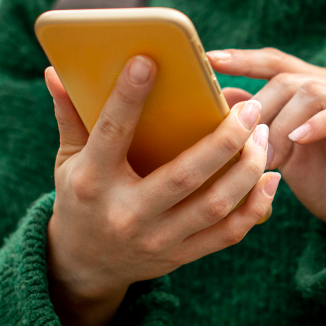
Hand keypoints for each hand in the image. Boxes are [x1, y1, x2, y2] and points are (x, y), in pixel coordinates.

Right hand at [43, 56, 279, 325]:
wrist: (83, 265)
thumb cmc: (80, 197)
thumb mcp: (67, 160)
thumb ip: (70, 116)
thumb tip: (56, 69)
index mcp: (92, 182)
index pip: (111, 134)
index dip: (128, 98)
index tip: (149, 60)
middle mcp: (126, 215)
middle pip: (184, 176)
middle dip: (224, 139)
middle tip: (250, 106)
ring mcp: (157, 240)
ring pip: (214, 205)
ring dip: (247, 169)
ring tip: (263, 133)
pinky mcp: (181, 256)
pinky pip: (228, 233)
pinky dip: (255, 206)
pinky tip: (270, 177)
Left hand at [206, 48, 325, 238]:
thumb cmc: (325, 183)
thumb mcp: (280, 154)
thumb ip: (256, 126)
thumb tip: (220, 99)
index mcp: (316, 87)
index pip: (275, 62)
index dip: (243, 60)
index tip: (210, 61)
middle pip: (288, 78)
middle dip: (259, 109)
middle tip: (242, 145)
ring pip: (312, 91)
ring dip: (283, 123)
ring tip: (269, 156)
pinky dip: (319, 124)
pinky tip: (299, 140)